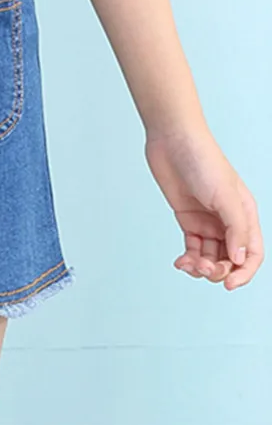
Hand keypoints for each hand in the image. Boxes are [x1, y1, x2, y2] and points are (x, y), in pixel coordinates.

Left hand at [145, 123, 262, 289]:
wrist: (172, 140)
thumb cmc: (203, 160)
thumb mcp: (224, 195)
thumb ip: (235, 228)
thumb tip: (239, 258)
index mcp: (245, 214)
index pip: (253, 253)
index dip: (245, 273)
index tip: (229, 284)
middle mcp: (228, 220)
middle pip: (230, 258)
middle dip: (219, 270)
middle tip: (203, 269)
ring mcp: (207, 219)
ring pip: (210, 255)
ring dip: (202, 267)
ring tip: (188, 265)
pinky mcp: (187, 218)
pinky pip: (192, 247)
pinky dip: (188, 258)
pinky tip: (180, 262)